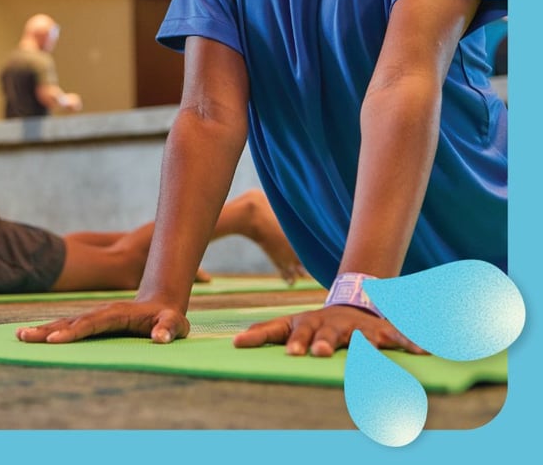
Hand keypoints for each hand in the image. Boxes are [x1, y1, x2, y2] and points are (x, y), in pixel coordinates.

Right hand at [16, 301, 188, 344]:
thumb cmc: (168, 317)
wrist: (160, 302)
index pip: (91, 324)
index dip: (73, 332)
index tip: (55, 339)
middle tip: (24, 337)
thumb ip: (168, 328)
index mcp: (116, 314)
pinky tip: (33, 335)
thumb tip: (160, 338)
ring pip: (64, 322)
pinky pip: (67, 325)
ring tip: (20, 336)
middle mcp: (100, 312)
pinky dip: (49, 330)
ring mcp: (94, 315)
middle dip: (47, 330)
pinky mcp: (90, 321)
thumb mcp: (175, 323)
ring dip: (43, 329)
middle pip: (70, 321)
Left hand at [232, 304, 426, 356]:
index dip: (292, 342)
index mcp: (309, 323)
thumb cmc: (315, 323)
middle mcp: (333, 325)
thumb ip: (264, 333)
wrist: (351, 301)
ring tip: (367, 355)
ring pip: (361, 338)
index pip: (295, 331)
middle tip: (318, 354)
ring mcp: (358, 328)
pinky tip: (423, 352)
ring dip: (364, 347)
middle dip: (323, 343)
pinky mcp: (381, 332)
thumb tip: (234, 343)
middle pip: (326, 334)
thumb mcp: (289, 324)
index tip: (290, 355)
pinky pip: (397, 337)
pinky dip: (410, 343)